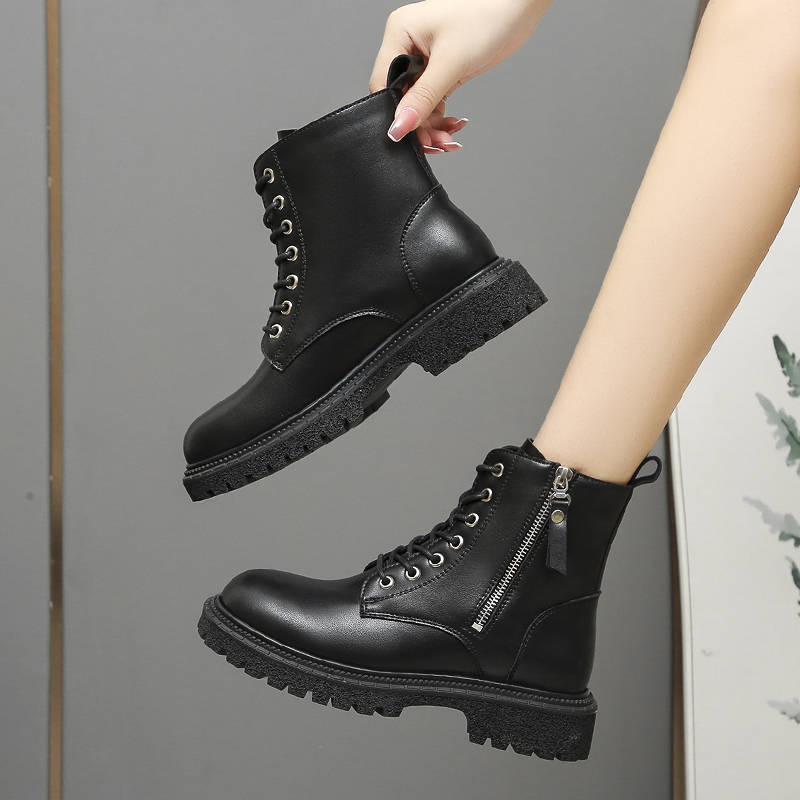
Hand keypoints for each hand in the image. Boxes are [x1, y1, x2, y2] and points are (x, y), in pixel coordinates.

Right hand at [369, 0, 552, 152]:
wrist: (517, 9)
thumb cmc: (485, 15)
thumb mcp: (449, 62)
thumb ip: (423, 97)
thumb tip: (400, 125)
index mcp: (400, 33)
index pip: (384, 83)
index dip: (394, 112)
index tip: (405, 135)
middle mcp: (409, 46)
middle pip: (402, 99)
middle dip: (418, 124)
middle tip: (434, 142)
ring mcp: (425, 60)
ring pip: (418, 105)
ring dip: (431, 126)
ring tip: (447, 138)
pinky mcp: (442, 71)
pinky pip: (433, 102)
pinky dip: (441, 118)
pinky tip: (453, 126)